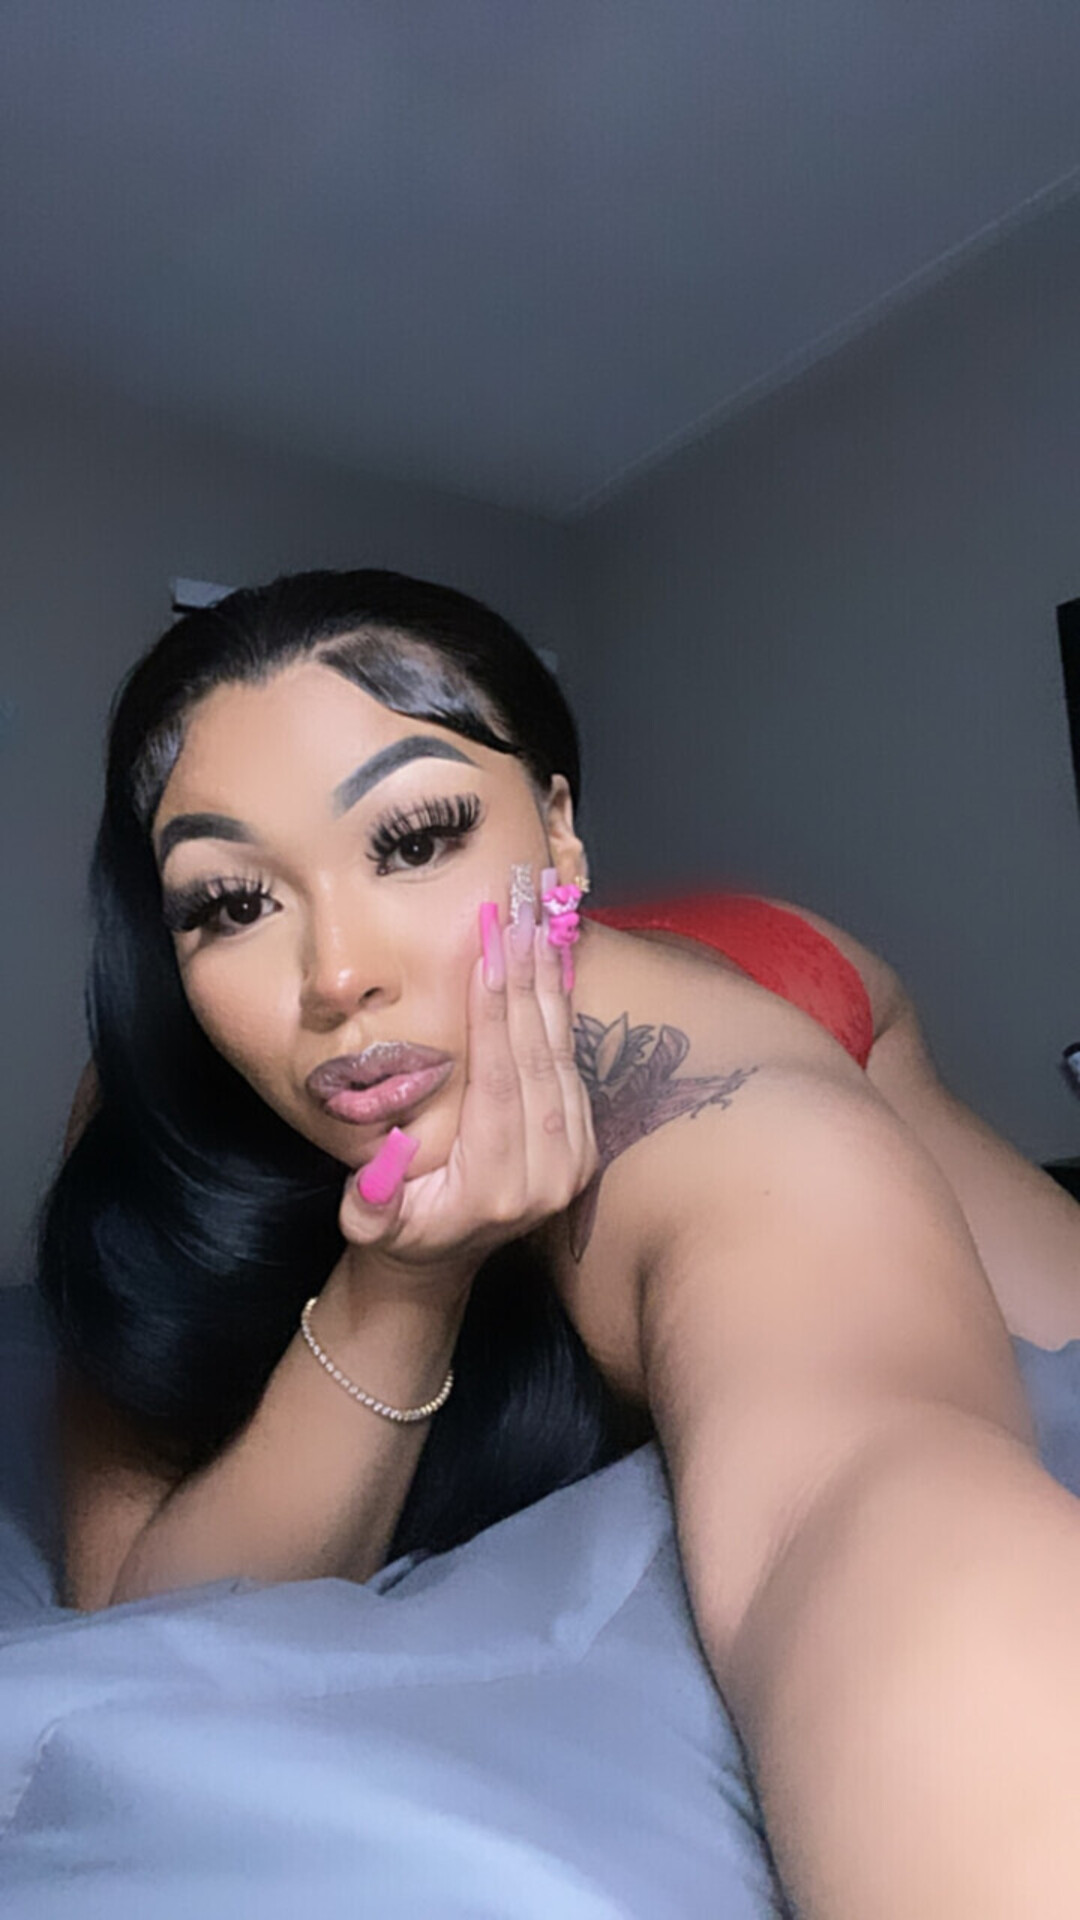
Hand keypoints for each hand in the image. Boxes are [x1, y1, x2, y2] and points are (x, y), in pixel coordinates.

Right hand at [337, 893, 596, 1295]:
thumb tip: (386, 1161)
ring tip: (537, 922)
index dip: (495, 1018)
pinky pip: (572, 1063)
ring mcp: (573, 1159)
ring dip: (549, 985)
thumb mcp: (369, 1227)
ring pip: (562, 1056)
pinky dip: (561, 1008)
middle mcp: (548, 1175)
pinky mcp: (582, 1141)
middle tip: (517, 916)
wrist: (443, 1260)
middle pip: (538, 1061)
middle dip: (527, 982)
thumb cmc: (400, 1231)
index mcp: (497, 1188)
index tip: (489, 954)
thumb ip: (374, 1203)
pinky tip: (551, 961)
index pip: (499, 1085)